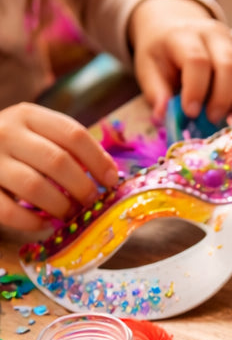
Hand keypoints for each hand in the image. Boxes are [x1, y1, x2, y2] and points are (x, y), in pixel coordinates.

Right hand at [0, 103, 117, 231]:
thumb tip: (110, 176)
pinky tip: (44, 224)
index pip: (73, 134)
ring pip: (34, 186)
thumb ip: (68, 147)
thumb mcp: (38, 133)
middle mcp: (6, 132)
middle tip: (92, 203)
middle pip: (57, 162)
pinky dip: (31, 222)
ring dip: (61, 206)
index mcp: (28, 115)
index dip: (98, 160)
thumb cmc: (14, 146)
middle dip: (82, 187)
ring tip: (71, 215)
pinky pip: (8, 210)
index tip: (111, 181)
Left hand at [128, 0, 231, 123]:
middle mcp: (213, 33)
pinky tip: (229, 105)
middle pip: (229, 66)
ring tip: (219, 113)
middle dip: (221, 99)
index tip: (190, 112)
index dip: (196, 89)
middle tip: (209, 118)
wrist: (176, 27)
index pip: (197, 60)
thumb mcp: (148, 68)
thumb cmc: (162, 53)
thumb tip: (161, 115)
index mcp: (183, 35)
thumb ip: (155, 92)